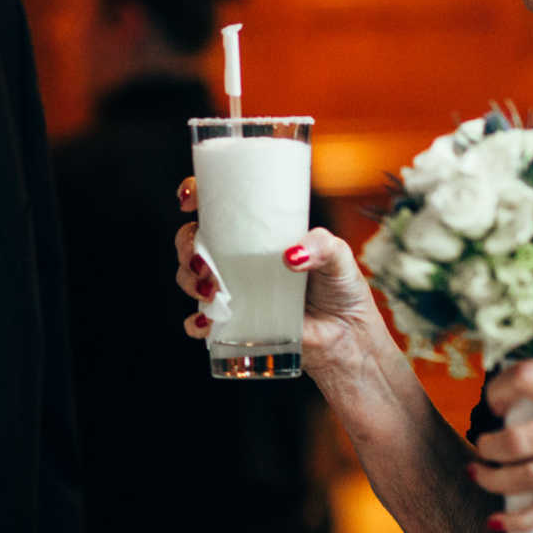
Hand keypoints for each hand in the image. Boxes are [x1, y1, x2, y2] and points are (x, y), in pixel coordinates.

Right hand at [173, 177, 383, 375]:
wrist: (347, 337)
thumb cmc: (341, 288)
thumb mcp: (339, 255)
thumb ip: (322, 246)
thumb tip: (291, 255)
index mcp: (257, 232)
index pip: (217, 204)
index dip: (194, 195)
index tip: (188, 201)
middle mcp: (237, 257)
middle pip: (192, 240)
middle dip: (185, 246)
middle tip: (203, 262)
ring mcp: (233, 289)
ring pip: (189, 276)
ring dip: (188, 280)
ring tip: (211, 290)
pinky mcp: (235, 322)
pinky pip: (201, 322)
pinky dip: (196, 322)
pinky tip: (207, 323)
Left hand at [470, 360, 532, 531]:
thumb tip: (532, 386)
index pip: (525, 381)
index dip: (498, 389)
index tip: (493, 399)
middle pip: (517, 437)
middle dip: (488, 442)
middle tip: (480, 440)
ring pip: (527, 475)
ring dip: (493, 477)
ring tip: (478, 472)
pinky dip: (521, 518)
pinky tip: (498, 521)